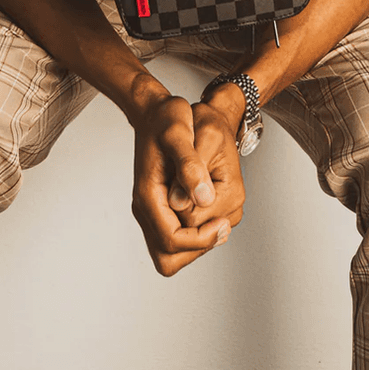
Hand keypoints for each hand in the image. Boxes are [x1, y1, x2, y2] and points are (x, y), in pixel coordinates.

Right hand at [131, 94, 232, 276]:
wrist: (154, 111)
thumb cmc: (165, 117)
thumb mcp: (179, 131)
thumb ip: (190, 165)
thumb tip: (204, 198)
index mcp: (148, 194)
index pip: (171, 240)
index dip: (200, 239)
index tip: (221, 221)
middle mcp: (147, 208)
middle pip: (168, 257)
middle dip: (197, 247)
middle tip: (219, 223)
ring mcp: (153, 210)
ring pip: (171, 253)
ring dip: (197, 243)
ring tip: (216, 217)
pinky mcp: (162, 207)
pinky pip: (177, 238)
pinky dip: (196, 233)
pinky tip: (210, 208)